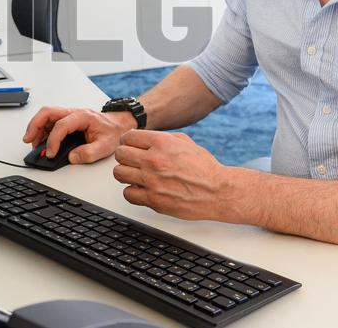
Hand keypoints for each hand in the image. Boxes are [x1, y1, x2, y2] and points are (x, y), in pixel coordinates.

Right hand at [22, 106, 135, 163]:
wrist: (118, 124)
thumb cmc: (112, 132)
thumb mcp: (105, 146)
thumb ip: (89, 153)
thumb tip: (72, 157)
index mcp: (82, 116)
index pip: (61, 125)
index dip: (53, 140)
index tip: (50, 153)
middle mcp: (73, 112)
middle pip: (47, 112)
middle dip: (35, 125)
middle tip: (28, 140)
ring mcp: (68, 115)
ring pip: (46, 115)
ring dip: (36, 127)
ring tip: (32, 143)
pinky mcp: (66, 120)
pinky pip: (49, 121)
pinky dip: (41, 130)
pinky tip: (39, 140)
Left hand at [113, 130, 241, 221]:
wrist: (218, 191)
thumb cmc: (204, 167)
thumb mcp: (184, 142)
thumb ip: (161, 138)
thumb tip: (142, 138)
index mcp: (161, 143)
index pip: (128, 137)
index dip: (128, 142)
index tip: (130, 146)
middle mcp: (154, 160)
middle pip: (120, 154)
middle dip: (125, 156)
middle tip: (132, 161)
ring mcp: (152, 181)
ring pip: (119, 173)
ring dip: (125, 173)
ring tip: (135, 175)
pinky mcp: (153, 200)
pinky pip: (127, 194)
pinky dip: (132, 191)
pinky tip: (141, 189)